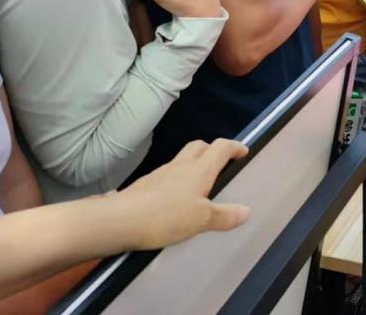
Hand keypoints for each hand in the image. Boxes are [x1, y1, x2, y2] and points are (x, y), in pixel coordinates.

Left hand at [115, 139, 249, 249]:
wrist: (119, 220)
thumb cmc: (166, 216)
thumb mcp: (201, 220)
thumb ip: (224, 215)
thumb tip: (246, 211)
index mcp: (199, 170)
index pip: (220, 148)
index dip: (234, 147)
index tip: (243, 151)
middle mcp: (180, 166)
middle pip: (199, 146)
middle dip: (212, 150)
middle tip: (220, 163)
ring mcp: (160, 174)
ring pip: (181, 160)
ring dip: (193, 165)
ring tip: (198, 185)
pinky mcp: (145, 185)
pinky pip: (167, 176)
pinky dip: (176, 180)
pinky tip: (174, 199)